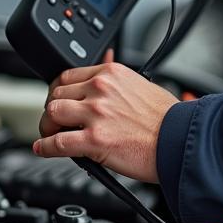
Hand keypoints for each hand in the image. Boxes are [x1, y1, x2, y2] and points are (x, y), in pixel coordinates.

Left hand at [33, 61, 176, 181]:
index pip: (68, 75)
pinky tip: (43, 149)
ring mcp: (96, 114)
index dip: (58, 90)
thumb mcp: (140, 84)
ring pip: (51, 114)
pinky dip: (45, 147)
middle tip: (54, 122)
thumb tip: (100, 78)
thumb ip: (116, 82)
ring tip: (50, 136)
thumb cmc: (167, 118)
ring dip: (47, 127)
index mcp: (110, 73)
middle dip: (51, 110)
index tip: (58, 100)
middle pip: (56, 94)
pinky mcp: (94, 140)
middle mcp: (100, 89)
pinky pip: (57, 142)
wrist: (179, 140)